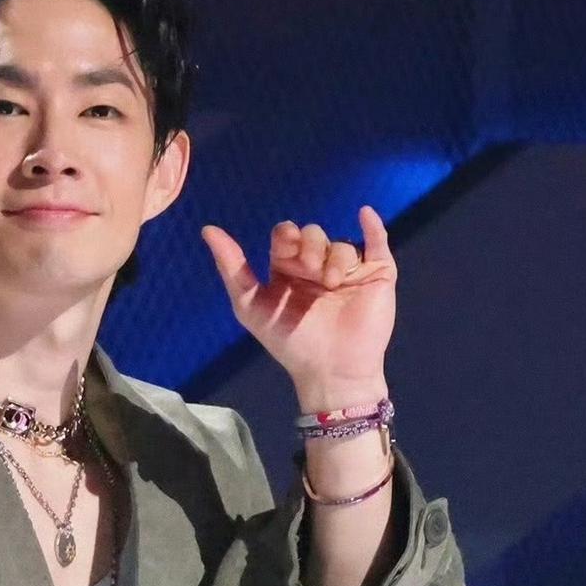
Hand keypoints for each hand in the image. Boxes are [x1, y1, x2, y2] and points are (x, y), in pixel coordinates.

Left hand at [200, 205, 396, 397]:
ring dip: (334, 257)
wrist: (330, 371)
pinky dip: (374, 226)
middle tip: (310, 268)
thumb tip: (208, 229)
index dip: (286, 236)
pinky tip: (364, 214)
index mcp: (289, 270)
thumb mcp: (250, 307)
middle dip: (309, 244)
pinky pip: (377, 243)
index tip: (285, 250)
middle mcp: (318, 266)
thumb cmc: (290, 342)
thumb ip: (232, 268)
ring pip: (340, 243)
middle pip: (312, 233)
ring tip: (332, 283)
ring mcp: (348, 271)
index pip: (286, 235)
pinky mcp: (376, 276)